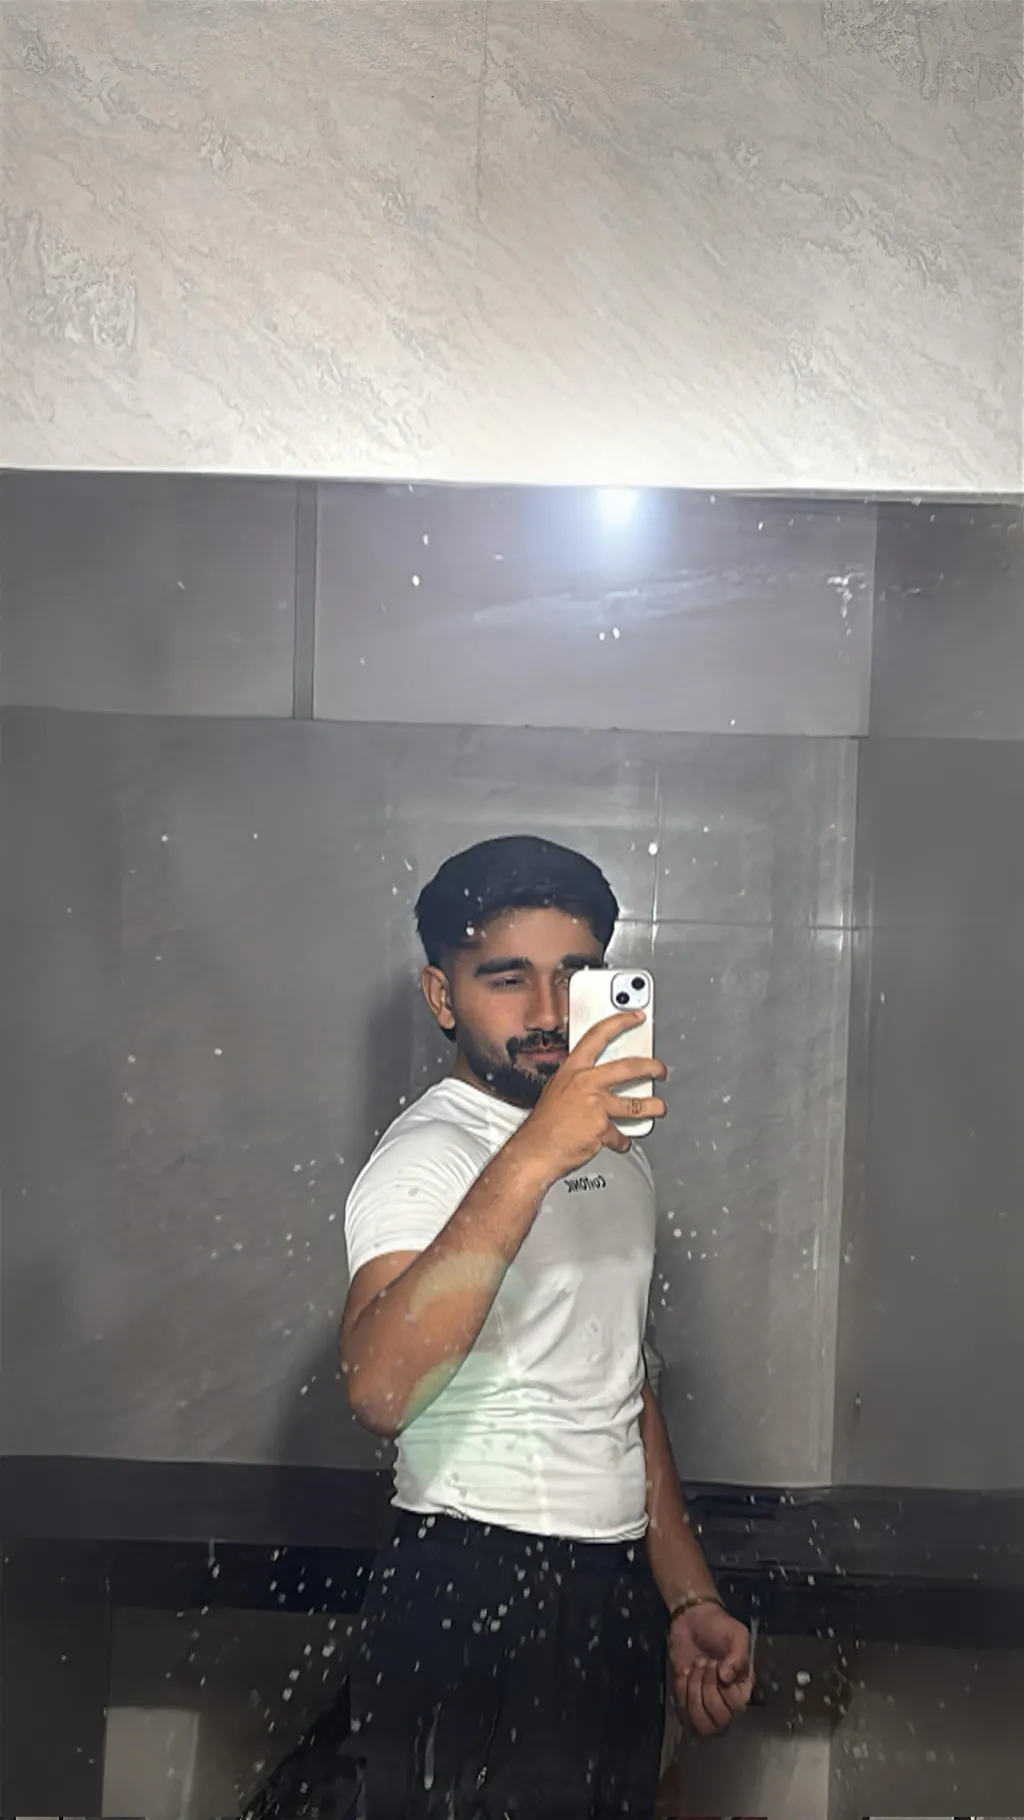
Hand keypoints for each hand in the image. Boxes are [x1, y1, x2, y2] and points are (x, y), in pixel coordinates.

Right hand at [515, 1009, 666, 1179]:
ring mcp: (596, 1105)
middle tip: (660, 1069)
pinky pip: (621, 1136)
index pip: (598, 1035)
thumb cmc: (543, 1125)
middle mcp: (586, 1082)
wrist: (535, 1151)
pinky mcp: (603, 1128)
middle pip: (629, 1067)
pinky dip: (622, 1141)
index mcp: (573, 1069)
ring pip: (636, 1104)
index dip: (620, 1022)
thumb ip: (578, 1082)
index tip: (636, 1017)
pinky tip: (620, 1142)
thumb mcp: (556, 1090)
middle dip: (651, 1067)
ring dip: (653, 1107)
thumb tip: (596, 1082)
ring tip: (658, 1108)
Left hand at [668, 1603, 753, 1736]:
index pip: (736, 1705)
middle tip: (704, 1662)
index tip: (717, 1663)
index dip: (723, 1688)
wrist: (692, 1618)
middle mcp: (726, 1699)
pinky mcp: (686, 1698)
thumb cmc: (718, 1626)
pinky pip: (683, 1712)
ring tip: (694, 1668)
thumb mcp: (736, 1634)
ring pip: (701, 1723)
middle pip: (719, 1719)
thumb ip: (739, 1656)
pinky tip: (684, 1671)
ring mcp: (705, 1701)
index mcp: (742, 1686)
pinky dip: (681, 1690)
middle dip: (706, 1689)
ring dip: (693, 1693)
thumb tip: (726, 1678)